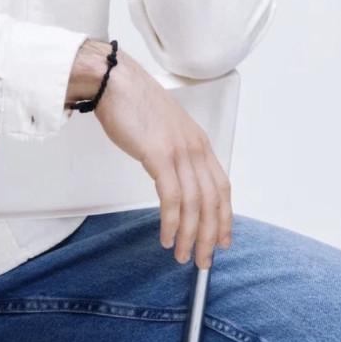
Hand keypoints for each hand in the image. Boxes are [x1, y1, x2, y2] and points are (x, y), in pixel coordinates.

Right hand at [94, 47, 231, 268]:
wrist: (115, 81)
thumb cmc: (133, 102)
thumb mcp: (164, 129)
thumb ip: (174, 152)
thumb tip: (173, 177)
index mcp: (199, 142)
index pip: (221, 187)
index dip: (224, 217)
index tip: (222, 239)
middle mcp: (195, 148)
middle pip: (212, 201)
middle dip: (211, 235)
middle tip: (204, 260)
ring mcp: (179, 151)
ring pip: (194, 204)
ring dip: (190, 235)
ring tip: (183, 255)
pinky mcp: (159, 155)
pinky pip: (172, 198)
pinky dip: (172, 222)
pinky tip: (168, 236)